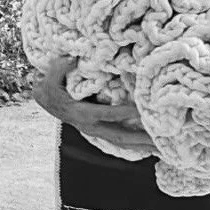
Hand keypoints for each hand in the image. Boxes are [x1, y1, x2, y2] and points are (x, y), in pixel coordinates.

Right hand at [30, 56, 156, 150]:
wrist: (44, 102)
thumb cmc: (49, 87)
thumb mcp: (49, 76)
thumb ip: (59, 67)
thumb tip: (70, 58)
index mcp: (81, 113)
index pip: (107, 114)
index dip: (124, 113)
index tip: (143, 113)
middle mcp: (91, 126)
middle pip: (120, 136)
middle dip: (142, 140)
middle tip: (163, 143)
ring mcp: (96, 131)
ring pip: (122, 142)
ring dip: (143, 146)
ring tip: (165, 150)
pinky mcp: (100, 131)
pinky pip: (120, 141)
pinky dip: (137, 145)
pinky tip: (153, 148)